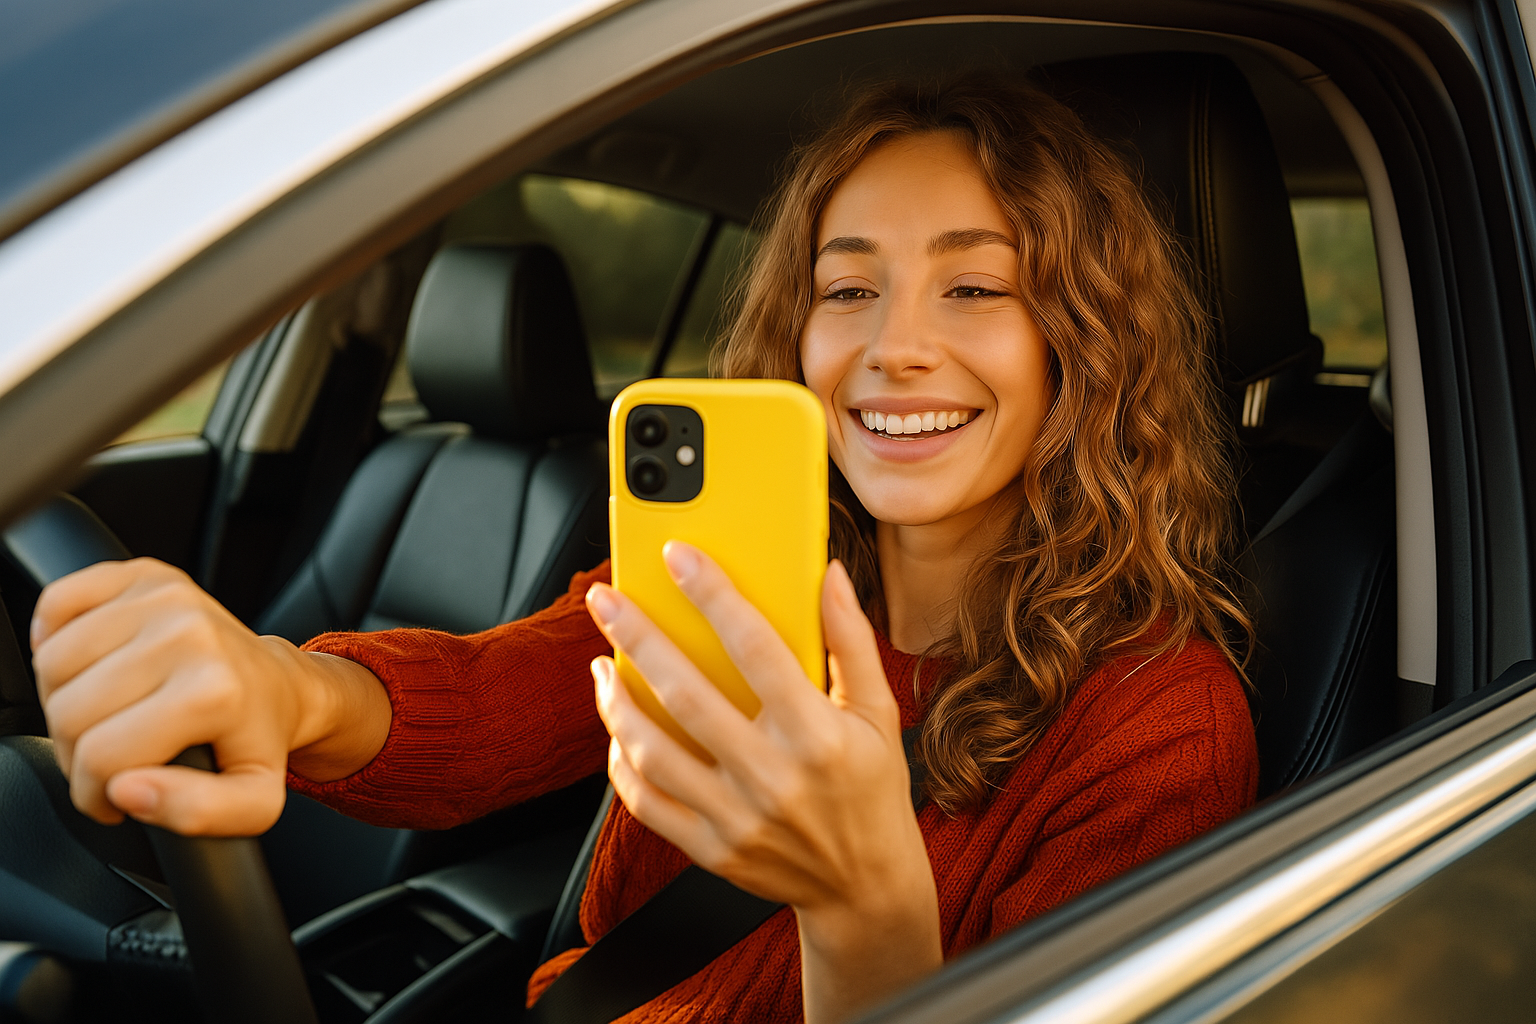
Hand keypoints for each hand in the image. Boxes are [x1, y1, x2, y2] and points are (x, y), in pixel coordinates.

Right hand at [31, 558, 389, 834]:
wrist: (279, 686)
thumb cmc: (254, 741)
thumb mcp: (252, 802)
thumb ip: (196, 814)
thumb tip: (127, 792)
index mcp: (212, 691)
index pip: (102, 758)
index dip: (96, 793)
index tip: (118, 797)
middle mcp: (188, 634)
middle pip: (68, 712)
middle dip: (78, 751)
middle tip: (114, 756)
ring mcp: (166, 597)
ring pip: (52, 665)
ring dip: (64, 700)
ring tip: (107, 715)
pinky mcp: (146, 575)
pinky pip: (56, 604)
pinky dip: (55, 640)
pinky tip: (93, 668)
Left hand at [587, 543, 941, 1023]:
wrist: (866, 888)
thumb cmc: (872, 789)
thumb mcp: (878, 712)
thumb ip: (850, 640)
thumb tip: (829, 574)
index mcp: (818, 734)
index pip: (756, 648)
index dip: (713, 595)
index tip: (678, 556)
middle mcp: (774, 777)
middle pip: (688, 694)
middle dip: (638, 638)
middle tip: (607, 600)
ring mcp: (738, 818)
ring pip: (654, 752)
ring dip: (617, 703)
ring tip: (602, 664)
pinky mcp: (713, 849)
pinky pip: (648, 804)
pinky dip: (623, 764)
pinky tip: (618, 729)